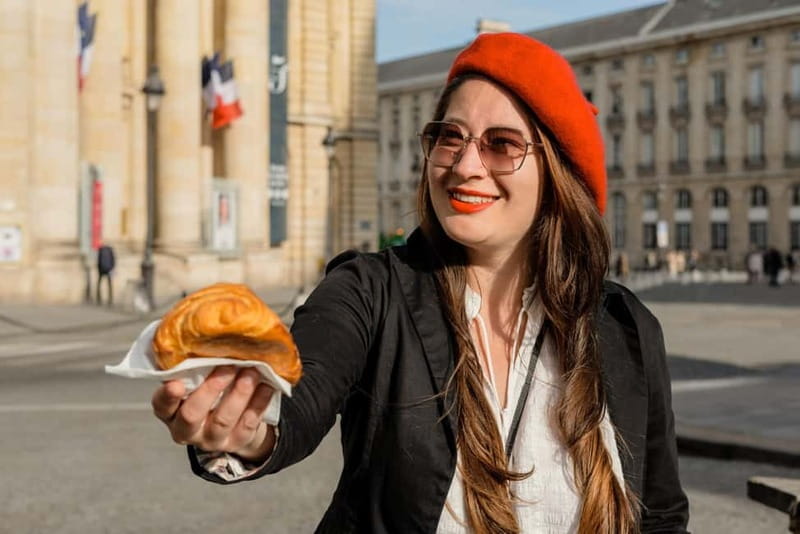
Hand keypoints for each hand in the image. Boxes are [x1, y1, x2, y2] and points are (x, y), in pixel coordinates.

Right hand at [151, 366, 276, 461]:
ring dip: (239, 393)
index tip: (176, 384)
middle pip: (192, 415)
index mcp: (170, 411)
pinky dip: (259, 403)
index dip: (167, 396)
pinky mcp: (236, 442)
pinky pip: (248, 424)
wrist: (232, 421)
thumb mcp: (196, 380)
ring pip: (223, 420)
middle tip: (228, 366)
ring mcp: (211, 438)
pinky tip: (266, 386)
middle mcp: (186, 429)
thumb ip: (195, 365)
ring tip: (252, 371)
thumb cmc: (208, 391)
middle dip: (211, 389)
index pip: (162, 406)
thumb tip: (207, 330)